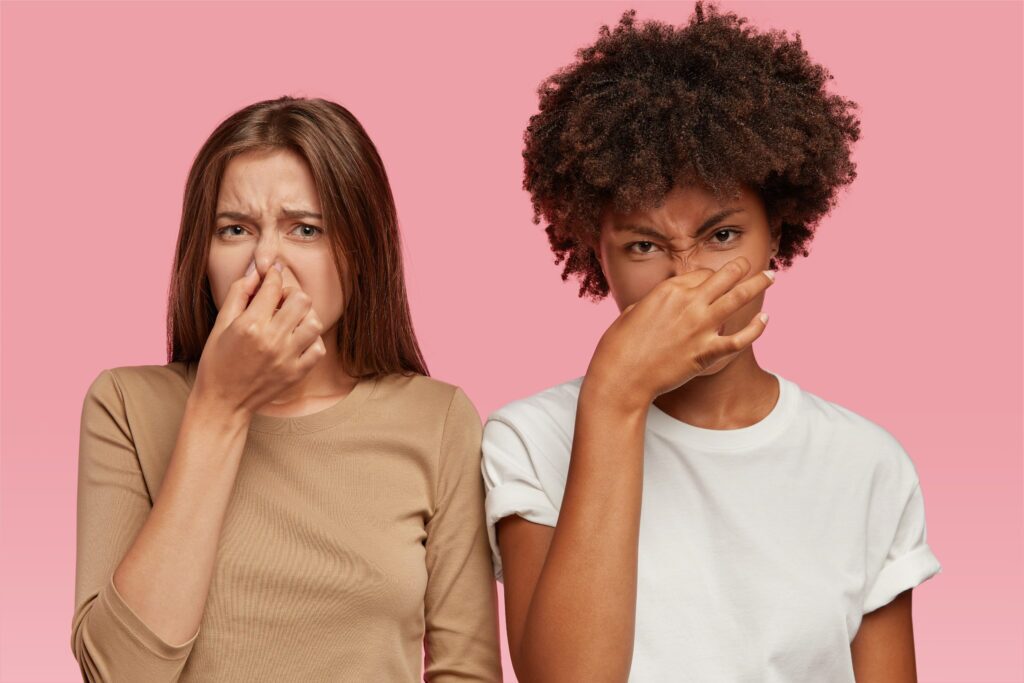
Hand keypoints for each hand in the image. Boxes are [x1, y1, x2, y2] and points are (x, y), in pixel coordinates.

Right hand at [191, 263, 325, 415]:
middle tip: (281, 300)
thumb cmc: (217, 361)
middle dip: (292, 293)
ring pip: (314, 322)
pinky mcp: (297, 373)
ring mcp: (287, 358)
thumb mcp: (220, 325)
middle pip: (301, 300)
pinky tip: (297, 340)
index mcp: (249, 325)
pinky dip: (311, 341)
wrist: (223, 402)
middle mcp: (271, 340)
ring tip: (291, 321)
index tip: (271, 276)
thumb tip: (256, 271)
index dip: (273, 275)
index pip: (273, 286)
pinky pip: (318, 348)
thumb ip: (238, 294)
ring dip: (304, 317)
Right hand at [584, 256, 773, 411]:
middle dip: (742, 267)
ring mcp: (701, 327)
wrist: (622, 376)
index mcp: (669, 289)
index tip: (714, 282)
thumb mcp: (635, 310)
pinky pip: (740, 338)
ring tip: (771, 276)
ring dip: (758, 284)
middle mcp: (689, 303)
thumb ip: (658, 301)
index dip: (711, 276)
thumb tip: (670, 301)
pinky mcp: (707, 352)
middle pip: (725, 276)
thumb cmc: (620, 344)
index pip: (702, 274)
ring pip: (738, 298)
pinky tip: (765, 320)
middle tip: (754, 265)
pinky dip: (756, 328)